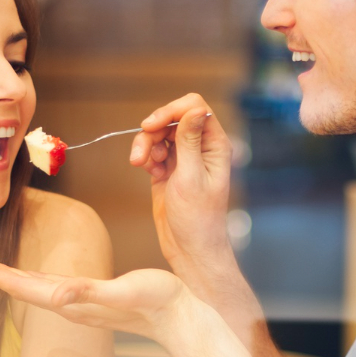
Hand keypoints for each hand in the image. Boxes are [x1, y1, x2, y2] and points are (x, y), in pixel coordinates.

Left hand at [0, 257, 192, 343]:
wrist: (181, 319)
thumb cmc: (156, 302)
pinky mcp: (94, 299)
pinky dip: (37, 278)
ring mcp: (81, 304)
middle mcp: (71, 306)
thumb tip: (56, 295)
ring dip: (13, 278)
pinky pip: (55, 287)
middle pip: (23, 288)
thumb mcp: (122, 291)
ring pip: (37, 289)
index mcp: (70, 302)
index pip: (23, 288)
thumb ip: (89, 292)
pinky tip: (37, 275)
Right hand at [128, 96, 234, 286]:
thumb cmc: (197, 218)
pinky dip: (146, 157)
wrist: (189, 248)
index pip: (194, 108)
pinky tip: (150, 174)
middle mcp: (201, 147)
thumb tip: (196, 109)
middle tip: (140, 154)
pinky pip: (153, 150)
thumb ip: (189, 141)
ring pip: (159, 133)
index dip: (171, 111)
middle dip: (153, 131)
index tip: (150, 126)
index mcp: (215, 145)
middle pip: (172, 118)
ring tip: (141, 165)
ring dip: (146, 145)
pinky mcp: (169, 169)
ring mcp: (184, 157)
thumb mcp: (191, 177)